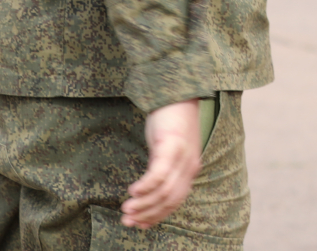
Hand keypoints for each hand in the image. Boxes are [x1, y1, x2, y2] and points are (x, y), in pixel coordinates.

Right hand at [122, 98, 203, 228]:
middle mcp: (189, 165)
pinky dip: (145, 187)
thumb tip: (148, 189)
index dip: (157, 216)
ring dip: (143, 204)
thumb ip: (163, 168)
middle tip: (127, 221)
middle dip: (147, 214)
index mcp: (190, 168)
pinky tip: (132, 191)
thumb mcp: (169, 148)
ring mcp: (182, 156)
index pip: (176, 200)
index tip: (140, 225)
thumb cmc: (171, 119)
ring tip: (126, 210)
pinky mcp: (171, 146)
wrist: (178, 91)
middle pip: (170, 200)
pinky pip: (158, 174)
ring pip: (164, 192)